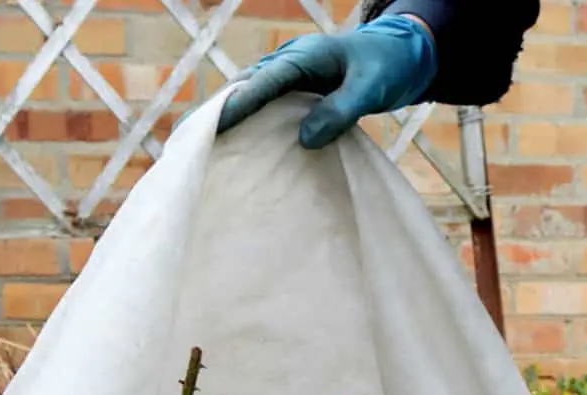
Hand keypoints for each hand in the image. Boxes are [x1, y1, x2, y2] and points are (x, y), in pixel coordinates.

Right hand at [216, 14, 436, 148]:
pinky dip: (245, 122)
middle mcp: (288, 62)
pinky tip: (232, 146)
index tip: (212, 127)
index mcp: (303, 56)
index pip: (263, 81)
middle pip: (243, 86)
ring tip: (195, 147)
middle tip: (185, 140)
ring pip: (248, 96)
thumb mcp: (370, 88)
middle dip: (215, 112)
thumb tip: (305, 140)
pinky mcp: (293, 91)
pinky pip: (263, 105)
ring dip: (224, 118)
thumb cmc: (387, 67)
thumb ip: (340, 111)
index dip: (237, 104)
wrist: (400, 54)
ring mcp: (288, 75)